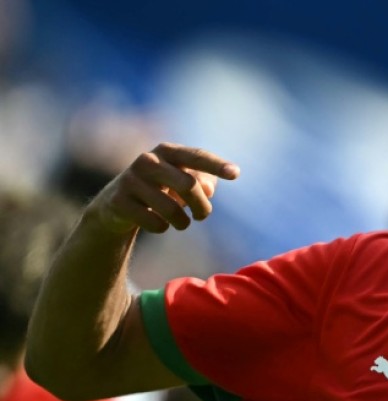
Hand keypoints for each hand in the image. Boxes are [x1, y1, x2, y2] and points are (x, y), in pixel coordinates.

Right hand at [89, 142, 238, 233]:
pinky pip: (155, 223)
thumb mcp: (183, 181)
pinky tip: (158, 224)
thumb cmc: (162, 189)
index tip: (236, 174)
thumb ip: (203, 180)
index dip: (216, 165)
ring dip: (183, 222)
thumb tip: (208, 188)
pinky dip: (162, 228)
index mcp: (167, 151)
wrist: (117, 204)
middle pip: (188, 185)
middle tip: (203, 216)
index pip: (196, 156)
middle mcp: (147, 161)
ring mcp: (130, 180)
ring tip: (182, 223)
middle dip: (202, 206)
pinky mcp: (119, 201)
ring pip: (171, 209)